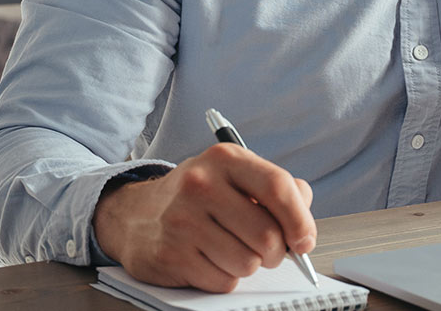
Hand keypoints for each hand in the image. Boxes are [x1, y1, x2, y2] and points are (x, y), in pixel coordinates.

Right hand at [92, 142, 316, 292]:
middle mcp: (201, 185)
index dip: (300, 220)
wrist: (136, 214)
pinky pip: (224, 281)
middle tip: (266, 250)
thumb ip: (276, 190)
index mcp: (225, 159)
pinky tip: (209, 259)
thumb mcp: (234, 176)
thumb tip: (304, 222)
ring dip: (248, 265)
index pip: (277, 187)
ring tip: (230, 249)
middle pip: (267, 235)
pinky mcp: (171, 255)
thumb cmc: (198, 198)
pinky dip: (225, 277)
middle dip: (276, 252)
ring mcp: (183, 220)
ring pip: (248, 263)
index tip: (304, 241)